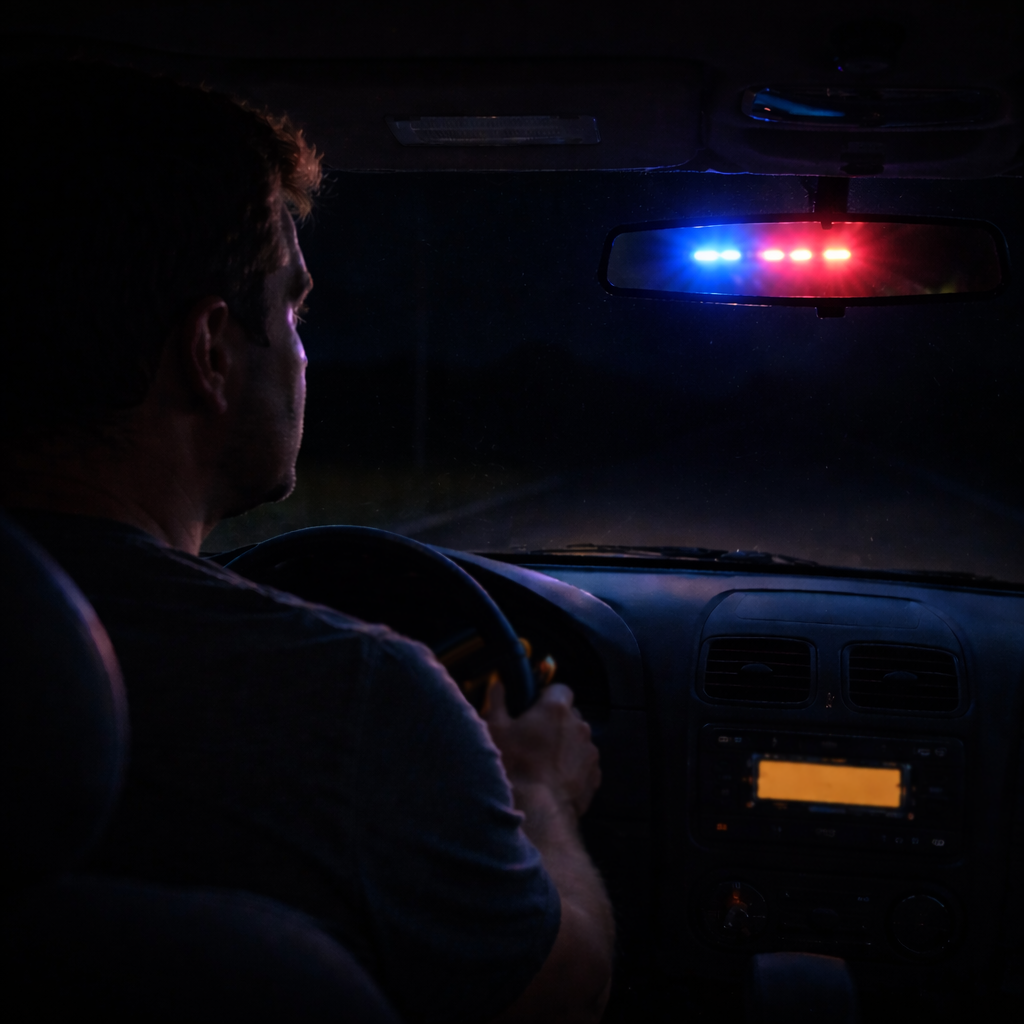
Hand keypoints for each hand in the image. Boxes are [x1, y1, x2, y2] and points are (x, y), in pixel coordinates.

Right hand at [483, 681, 600, 817]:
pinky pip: (584, 764)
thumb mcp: (495, 730)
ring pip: (578, 740)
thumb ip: (497, 701)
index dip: (547, 697)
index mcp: (556, 709)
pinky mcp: (595, 775)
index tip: (534, 709)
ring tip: (544, 762)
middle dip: (556, 722)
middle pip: (570, 715)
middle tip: (535, 738)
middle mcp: (579, 725)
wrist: (536, 810)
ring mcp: (590, 751)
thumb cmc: (513, 766)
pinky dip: (574, 767)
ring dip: (566, 746)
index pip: (560, 689)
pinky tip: (555, 778)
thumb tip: (498, 684)